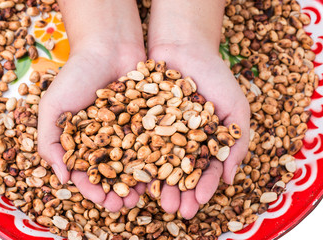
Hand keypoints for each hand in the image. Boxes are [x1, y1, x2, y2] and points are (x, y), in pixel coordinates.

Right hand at [38, 46, 145, 211]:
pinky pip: (152, 145)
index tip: (100, 200)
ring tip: (141, 198)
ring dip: (137, 183)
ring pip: (134, 164)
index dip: (92, 189)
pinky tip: (159, 175)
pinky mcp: (147, 122)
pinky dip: (155, 160)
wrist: (107, 48)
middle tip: (122, 206)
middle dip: (117, 192)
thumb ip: (50, 142)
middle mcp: (106, 142)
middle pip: (112, 174)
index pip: (86, 173)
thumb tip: (61, 178)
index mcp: (82, 142)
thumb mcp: (53, 107)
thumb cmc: (76, 75)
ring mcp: (128, 133)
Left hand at [148, 44, 249, 218]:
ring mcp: (159, 133)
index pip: (205, 170)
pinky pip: (137, 144)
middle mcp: (180, 141)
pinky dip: (136, 160)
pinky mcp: (139, 122)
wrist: (184, 46)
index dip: (204, 186)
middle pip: (179, 172)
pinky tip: (134, 177)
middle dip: (179, 192)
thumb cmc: (215, 76)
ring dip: (158, 184)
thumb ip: (236, 142)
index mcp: (204, 142)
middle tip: (177, 210)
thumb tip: (231, 179)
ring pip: (157, 163)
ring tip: (157, 201)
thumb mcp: (236, 108)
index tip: (200, 201)